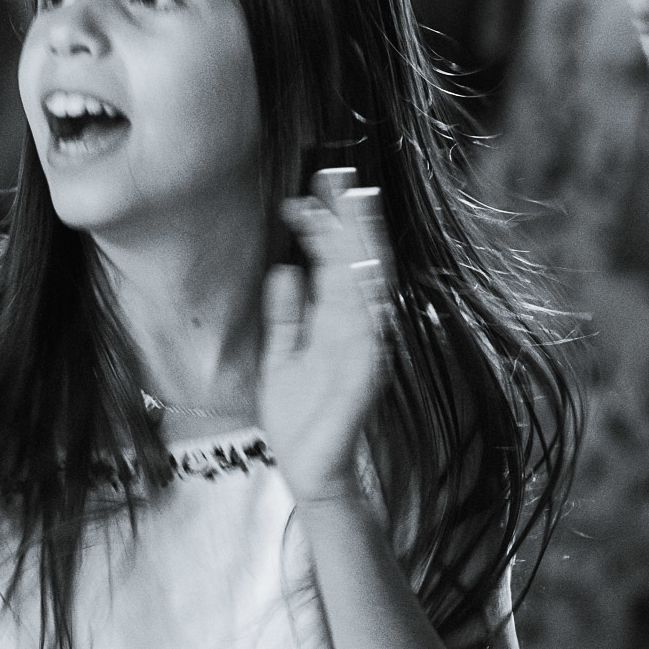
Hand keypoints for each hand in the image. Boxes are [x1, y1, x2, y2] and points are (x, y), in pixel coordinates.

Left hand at [259, 168, 391, 501]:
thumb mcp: (281, 356)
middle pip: (354, 264)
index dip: (322, 228)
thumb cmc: (301, 418)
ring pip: (365, 286)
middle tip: (334, 176)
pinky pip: (367, 330)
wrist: (312, 473)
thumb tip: (285, 270)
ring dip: (361, 246)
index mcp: (334, 323)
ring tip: (353, 206)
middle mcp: (354, 329)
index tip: (305, 194)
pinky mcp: (364, 376)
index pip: (333, 264)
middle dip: (347, 220)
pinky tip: (356, 267)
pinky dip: (364, 298)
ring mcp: (364, 350)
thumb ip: (286, 315)